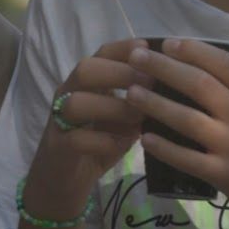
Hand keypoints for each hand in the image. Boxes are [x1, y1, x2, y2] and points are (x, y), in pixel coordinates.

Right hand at [23, 39, 149, 219]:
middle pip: (85, 69)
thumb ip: (139, 102)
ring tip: (138, 116)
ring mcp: (59, 121)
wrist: (65, 180)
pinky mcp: (57, 148)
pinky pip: (75, 139)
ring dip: (111, 106)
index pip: (102, 53)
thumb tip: (171, 89)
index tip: (149, 48)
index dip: (125, 48)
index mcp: (86, 82)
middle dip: (119, 72)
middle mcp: (68, 94)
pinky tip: (123, 144)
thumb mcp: (122, 119)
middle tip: (149, 83)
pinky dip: (102, 140)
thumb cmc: (98, 143)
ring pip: (75, 102)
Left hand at [126, 39, 228, 228]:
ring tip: (130, 93)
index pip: (223, 63)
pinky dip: (163, 148)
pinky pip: (187, 159)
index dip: (194, 49)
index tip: (169, 42)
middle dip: (163, 67)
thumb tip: (204, 73)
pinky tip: (144, 139)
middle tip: (136, 57)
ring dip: (154, 104)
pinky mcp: (226, 176)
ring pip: (186, 119)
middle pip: (198, 83)